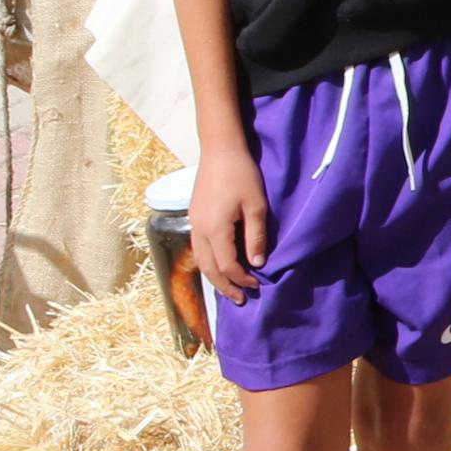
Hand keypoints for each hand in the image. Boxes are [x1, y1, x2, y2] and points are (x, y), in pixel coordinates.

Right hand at [188, 143, 270, 303]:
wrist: (220, 150)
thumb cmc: (242, 175)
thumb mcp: (256, 206)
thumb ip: (256, 237)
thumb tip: (257, 264)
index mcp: (215, 229)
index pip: (227, 265)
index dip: (242, 279)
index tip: (258, 285)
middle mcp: (199, 230)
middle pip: (208, 268)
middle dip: (224, 286)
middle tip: (239, 300)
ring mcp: (193, 223)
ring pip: (200, 260)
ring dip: (214, 277)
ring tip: (228, 289)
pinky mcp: (193, 217)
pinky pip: (198, 248)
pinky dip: (208, 262)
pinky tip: (218, 265)